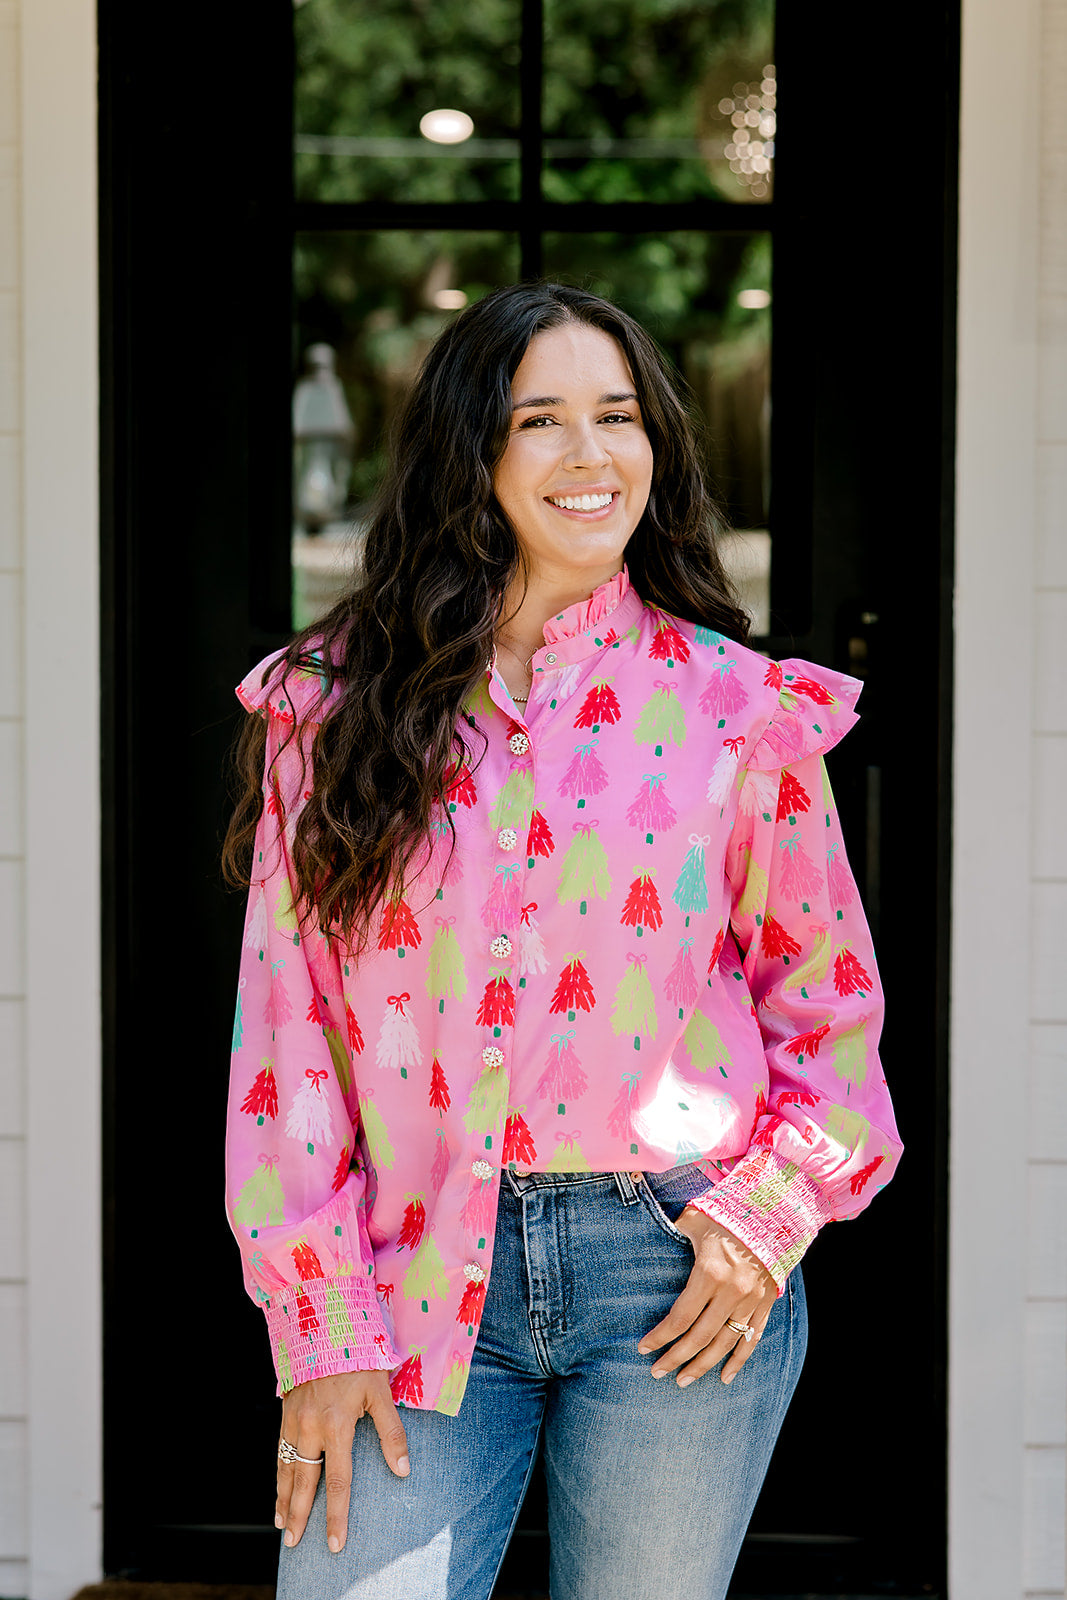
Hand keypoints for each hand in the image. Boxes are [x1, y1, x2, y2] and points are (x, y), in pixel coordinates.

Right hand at [276, 1369, 409, 1552]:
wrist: (324, 1326)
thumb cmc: (359, 1358)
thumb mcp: (381, 1392)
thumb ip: (392, 1433)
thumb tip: (402, 1470)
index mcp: (337, 1425)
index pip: (337, 1482)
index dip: (336, 1515)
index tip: (335, 1543)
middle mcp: (311, 1427)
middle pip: (304, 1482)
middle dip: (299, 1516)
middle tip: (294, 1544)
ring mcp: (294, 1420)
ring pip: (286, 1468)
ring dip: (283, 1499)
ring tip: (283, 1525)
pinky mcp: (286, 1412)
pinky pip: (279, 1450)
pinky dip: (278, 1473)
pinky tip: (279, 1487)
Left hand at [637, 1209, 776, 1386]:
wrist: (773, 1212)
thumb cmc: (725, 1214)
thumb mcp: (694, 1219)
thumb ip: (672, 1231)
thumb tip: (646, 1232)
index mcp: (710, 1273)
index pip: (681, 1317)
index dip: (660, 1337)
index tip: (644, 1349)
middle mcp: (732, 1292)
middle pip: (699, 1337)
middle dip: (676, 1358)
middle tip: (657, 1373)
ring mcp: (751, 1301)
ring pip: (724, 1344)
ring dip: (702, 1366)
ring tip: (683, 1381)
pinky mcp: (766, 1304)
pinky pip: (751, 1339)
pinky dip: (738, 1362)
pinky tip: (724, 1378)